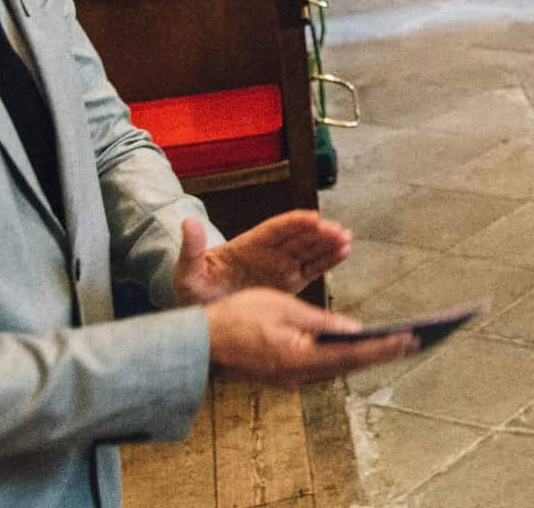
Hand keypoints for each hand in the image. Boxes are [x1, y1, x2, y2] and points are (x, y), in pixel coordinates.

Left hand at [176, 211, 355, 302]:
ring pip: (308, 251)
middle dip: (318, 233)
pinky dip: (327, 262)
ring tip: (346, 239)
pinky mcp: (288, 284)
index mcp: (247, 246)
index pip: (274, 230)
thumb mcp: (187, 271)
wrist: (203, 316)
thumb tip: (187, 222)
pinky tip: (343, 253)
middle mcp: (268, 253)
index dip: (294, 223)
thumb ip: (191, 248)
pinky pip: (311, 270)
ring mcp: (279, 268)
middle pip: (297, 238)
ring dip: (327, 244)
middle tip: (337, 230)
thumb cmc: (194, 290)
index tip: (312, 218)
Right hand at [204, 289, 413, 384]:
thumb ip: (321, 322)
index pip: (352, 353)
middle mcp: (298, 376)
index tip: (411, 338)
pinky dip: (344, 356)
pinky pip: (322, 366)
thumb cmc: (238, 317)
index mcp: (298, 358)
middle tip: (416, 341)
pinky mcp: (285, 375)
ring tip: (397, 342)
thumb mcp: (285, 309)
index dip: (384, 346)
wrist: (200, 341)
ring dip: (366, 355)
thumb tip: (354, 331)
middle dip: (383, 352)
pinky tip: (359, 346)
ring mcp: (291, 379)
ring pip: (336, 367)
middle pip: (349, 365)